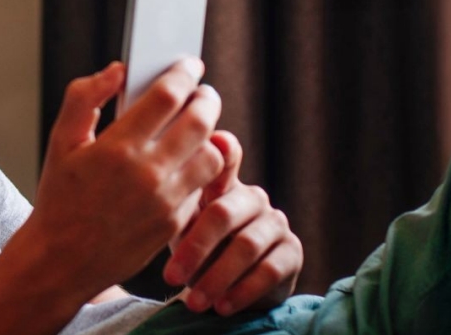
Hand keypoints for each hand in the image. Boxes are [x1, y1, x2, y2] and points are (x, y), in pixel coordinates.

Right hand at [26, 59, 227, 298]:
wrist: (61, 260)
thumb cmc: (60, 199)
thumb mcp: (61, 141)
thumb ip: (84, 97)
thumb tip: (116, 70)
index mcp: (118, 147)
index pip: (168, 95)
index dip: (184, 74)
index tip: (188, 66)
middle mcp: (147, 173)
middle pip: (200, 121)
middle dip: (206, 99)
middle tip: (202, 93)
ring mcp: (166, 201)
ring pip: (212, 155)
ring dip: (209, 135)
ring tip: (197, 129)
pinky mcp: (175, 223)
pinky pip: (202, 186)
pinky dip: (199, 169)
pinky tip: (185, 162)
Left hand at [164, 131, 302, 315]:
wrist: (228, 288)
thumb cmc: (197, 250)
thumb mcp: (181, 229)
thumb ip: (176, 205)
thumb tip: (158, 186)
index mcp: (224, 186)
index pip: (225, 159)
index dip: (222, 151)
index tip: (212, 144)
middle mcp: (253, 198)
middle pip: (224, 213)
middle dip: (196, 248)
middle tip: (169, 277)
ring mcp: (276, 223)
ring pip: (247, 246)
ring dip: (217, 278)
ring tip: (193, 302)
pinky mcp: (292, 252)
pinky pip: (269, 270)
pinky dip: (242, 291)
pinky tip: (222, 307)